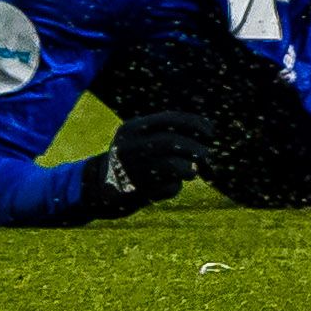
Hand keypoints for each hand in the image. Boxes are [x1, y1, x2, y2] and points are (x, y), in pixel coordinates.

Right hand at [83, 110, 217, 217]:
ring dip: (188, 167)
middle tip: (207, 154)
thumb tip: (208, 131)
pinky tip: (166, 186)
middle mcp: (130, 146)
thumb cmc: (131, 159)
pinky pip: (166, 186)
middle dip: (194, 147)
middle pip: (170, 142)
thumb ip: (167, 133)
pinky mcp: (136, 191)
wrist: (98, 188)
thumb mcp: (140, 138)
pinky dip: (173, 186)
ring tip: (194, 171)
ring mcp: (131, 169)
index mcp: (132, 128)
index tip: (211, 131)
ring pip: (169, 164)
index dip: (194, 123)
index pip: (169, 119)